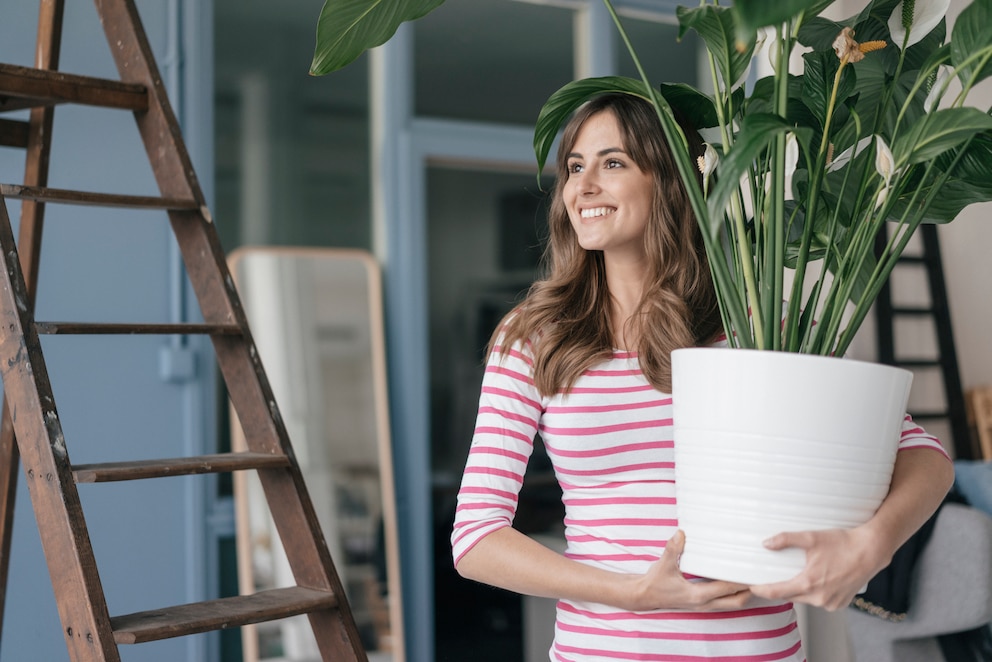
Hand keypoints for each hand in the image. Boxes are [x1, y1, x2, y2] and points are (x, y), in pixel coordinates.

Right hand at [628, 530, 752, 611]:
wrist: (645, 596)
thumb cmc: (655, 582)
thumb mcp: (663, 565)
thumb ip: (673, 549)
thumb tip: (681, 533)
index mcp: (698, 595)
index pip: (727, 588)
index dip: (742, 580)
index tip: (754, 570)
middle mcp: (705, 603)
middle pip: (738, 601)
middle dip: (751, 590)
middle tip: (762, 575)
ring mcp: (705, 606)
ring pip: (733, 604)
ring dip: (745, 593)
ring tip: (755, 578)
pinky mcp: (703, 604)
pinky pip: (725, 601)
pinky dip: (734, 593)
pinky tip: (737, 581)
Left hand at [749, 527, 886, 609]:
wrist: (871, 551)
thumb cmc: (841, 543)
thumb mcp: (811, 537)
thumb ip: (785, 539)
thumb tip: (765, 543)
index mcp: (809, 583)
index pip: (777, 592)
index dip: (762, 590)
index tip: (751, 587)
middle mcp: (819, 598)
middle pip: (791, 596)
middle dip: (781, 588)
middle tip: (773, 577)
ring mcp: (830, 603)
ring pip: (806, 599)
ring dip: (800, 590)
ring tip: (802, 574)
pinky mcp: (839, 605)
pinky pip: (820, 601)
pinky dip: (816, 593)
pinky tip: (820, 581)